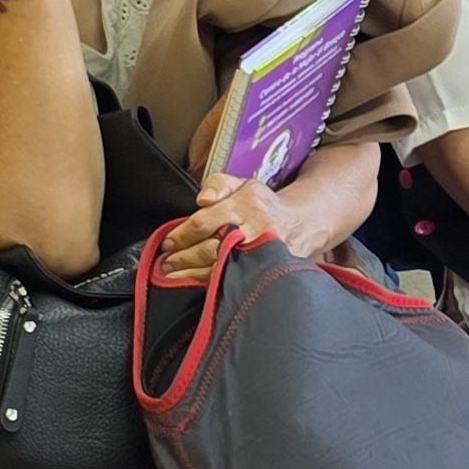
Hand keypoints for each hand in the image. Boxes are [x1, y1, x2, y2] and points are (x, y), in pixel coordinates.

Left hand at [159, 140, 378, 278]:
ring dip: (192, 274)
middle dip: (184, 258)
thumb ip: (218, 184)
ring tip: (173, 275)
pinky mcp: (266, 271)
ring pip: (220, 269)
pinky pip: (235, 281)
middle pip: (210, 248)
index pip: (204, 222)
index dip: (182, 234)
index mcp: (246, 204)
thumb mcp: (243, 184)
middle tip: (166, 263)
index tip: (168, 243)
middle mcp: (255, 229)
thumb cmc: (264, 206)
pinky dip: (213, 285)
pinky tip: (198, 284)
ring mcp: (262, 253)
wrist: (302, 224)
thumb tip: (201, 199)